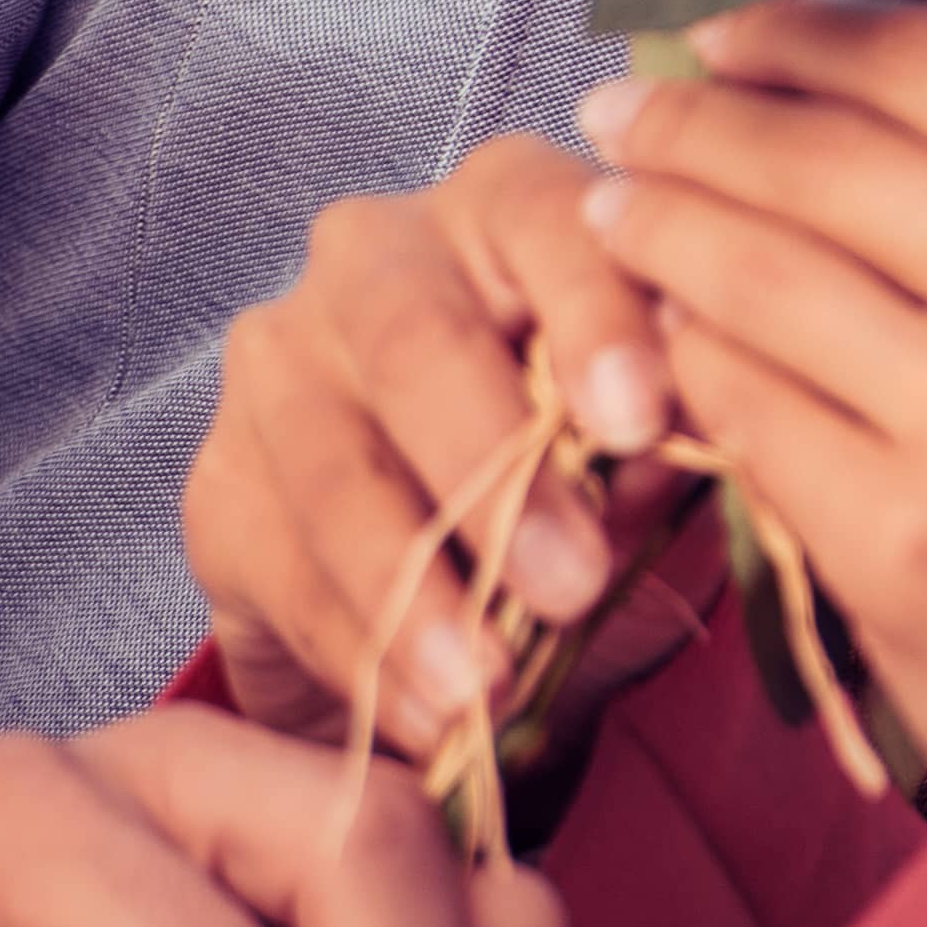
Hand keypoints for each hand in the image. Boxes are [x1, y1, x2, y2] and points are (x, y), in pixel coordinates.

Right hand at [189, 138, 684, 757]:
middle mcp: (378, 254)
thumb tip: (707, 431)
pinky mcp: (219, 484)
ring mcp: (279, 364)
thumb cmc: (593, 475)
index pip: (554, 222)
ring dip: (417, 593)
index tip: (644, 422)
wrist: (448, 577)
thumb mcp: (662, 449)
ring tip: (488, 690)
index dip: (600, 316)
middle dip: (496, 474)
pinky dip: (365, 657)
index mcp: (513, 206)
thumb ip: (688, 427)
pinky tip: (428, 721)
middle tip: (571, 585)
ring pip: (336, 471)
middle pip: (419, 342)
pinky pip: (285, 573)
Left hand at [575, 0, 926, 797]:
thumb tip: (834, 69)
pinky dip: (685, 362)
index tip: (718, 15)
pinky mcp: (898, 540)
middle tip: (620, 105)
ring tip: (613, 211)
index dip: (799, 22)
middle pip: (823, 157)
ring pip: (757, 278)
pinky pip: (743, 410)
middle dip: (694, 120)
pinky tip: (662, 341)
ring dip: (658, 230)